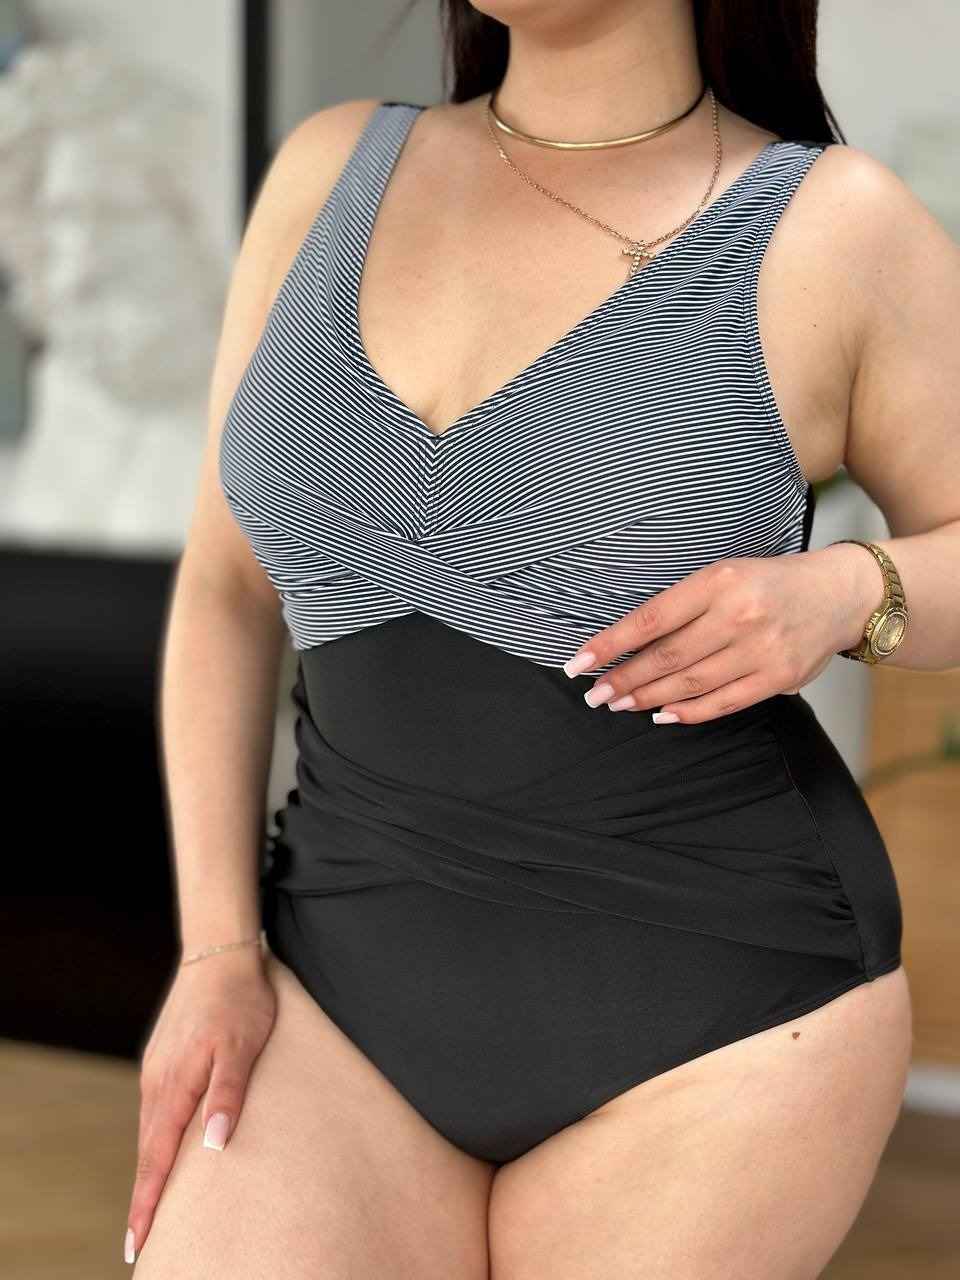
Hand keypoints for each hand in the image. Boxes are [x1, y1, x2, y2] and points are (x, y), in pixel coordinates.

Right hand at [124, 947, 276, 1263]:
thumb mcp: (243, 1047)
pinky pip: (156, 1106)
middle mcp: (158, 1080)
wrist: (220, 953)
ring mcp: (157, 1067)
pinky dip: (156, 1135)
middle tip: (140, 1239)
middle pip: (147, 1150)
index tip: (137, 1240)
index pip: (157, 1157)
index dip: (148, 1201)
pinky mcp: (163, 1056)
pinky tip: (164, 1146)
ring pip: (150, 1128)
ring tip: (152, 1204)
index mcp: (176, 1084)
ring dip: (149, 1166)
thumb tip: (213, 1145)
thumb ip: (228, 1094)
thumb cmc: (240, 1000)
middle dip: (144, 1196)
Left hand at [561, 545, 876, 723]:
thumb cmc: (768, 584)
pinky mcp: (778, 677)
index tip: (578, 663)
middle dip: (623, 679)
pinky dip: (688, 712)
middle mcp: (739, 614)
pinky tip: (662, 715)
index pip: (651, 618)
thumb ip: (682, 605)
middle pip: (667, 656)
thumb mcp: (724, 575)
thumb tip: (627, 641)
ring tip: (620, 704)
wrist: (839, 594)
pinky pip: (724, 702)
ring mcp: (761, 648)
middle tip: (594, 695)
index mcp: (719, 581)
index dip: (611, 644)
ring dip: (648, 698)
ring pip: (691, 682)